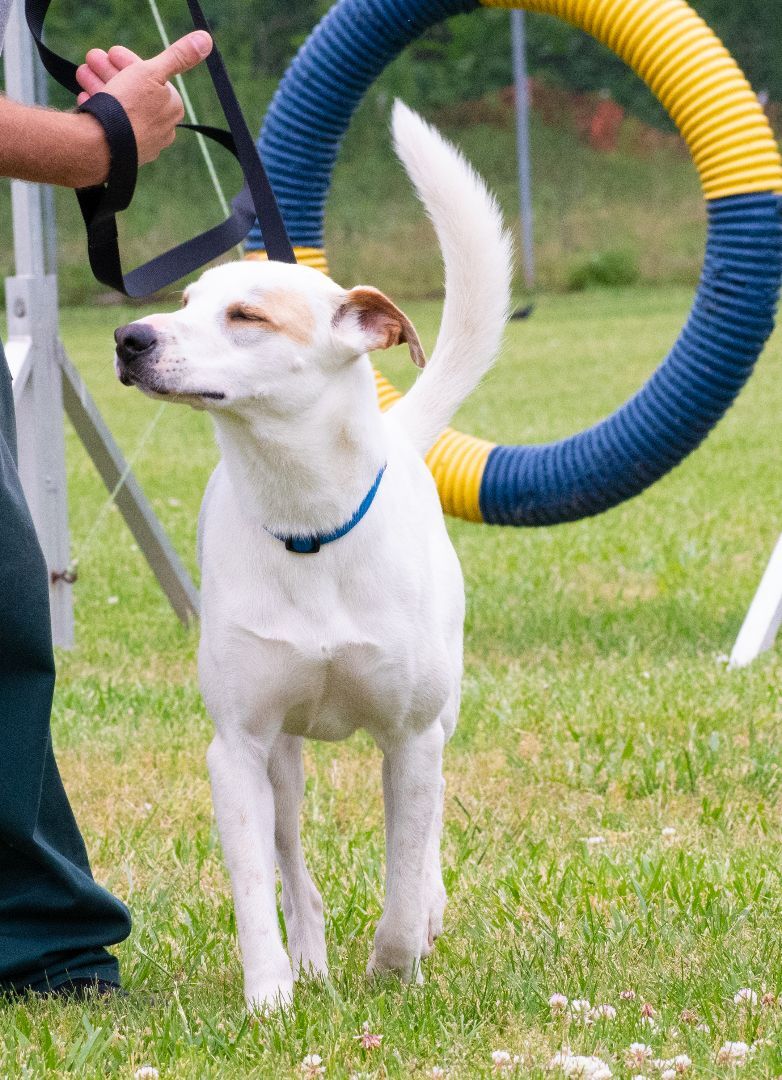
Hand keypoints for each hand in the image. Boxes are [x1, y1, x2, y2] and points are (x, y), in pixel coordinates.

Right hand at [75, 31, 211, 166]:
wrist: (104, 143)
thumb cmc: (130, 106)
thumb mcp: (153, 72)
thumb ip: (178, 56)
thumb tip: (205, 41)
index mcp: (172, 109)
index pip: (151, 78)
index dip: (128, 62)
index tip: (111, 52)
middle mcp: (161, 128)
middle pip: (134, 91)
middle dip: (111, 71)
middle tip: (92, 58)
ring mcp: (142, 142)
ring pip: (120, 106)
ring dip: (100, 84)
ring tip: (82, 73)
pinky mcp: (123, 151)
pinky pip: (111, 123)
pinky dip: (99, 107)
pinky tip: (86, 97)